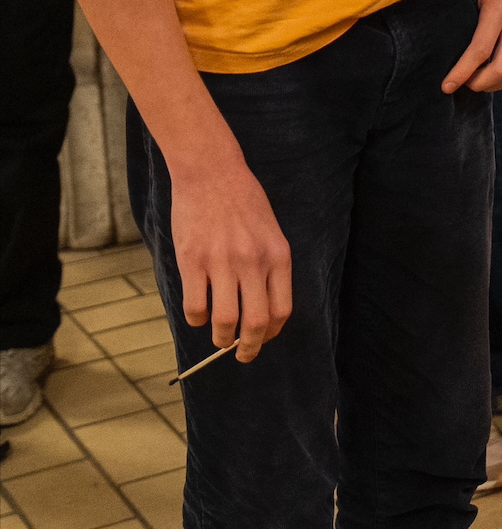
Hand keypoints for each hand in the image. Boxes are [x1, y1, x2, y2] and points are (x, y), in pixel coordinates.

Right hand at [167, 152, 294, 358]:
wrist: (212, 172)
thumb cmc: (243, 202)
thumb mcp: (270, 232)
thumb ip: (269, 267)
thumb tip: (263, 307)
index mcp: (278, 256)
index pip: (282, 310)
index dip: (272, 333)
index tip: (262, 339)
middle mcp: (253, 262)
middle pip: (256, 323)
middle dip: (249, 348)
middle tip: (241, 355)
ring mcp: (222, 263)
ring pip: (225, 320)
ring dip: (221, 338)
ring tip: (218, 340)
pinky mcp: (192, 261)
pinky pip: (196, 306)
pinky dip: (197, 319)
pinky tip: (198, 316)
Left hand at [444, 0, 501, 92]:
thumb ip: (460, 10)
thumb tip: (437, 39)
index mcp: (499, 8)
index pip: (480, 51)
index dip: (462, 73)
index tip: (447, 86)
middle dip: (479, 83)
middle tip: (465, 82)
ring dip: (497, 85)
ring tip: (481, 79)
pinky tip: (499, 74)